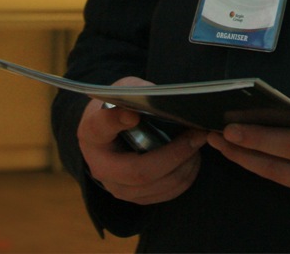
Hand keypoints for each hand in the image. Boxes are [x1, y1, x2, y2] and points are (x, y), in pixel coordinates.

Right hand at [76, 78, 205, 204]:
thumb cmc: (120, 108)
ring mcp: (116, 187)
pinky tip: (191, 159)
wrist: (112, 135)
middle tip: (197, 135)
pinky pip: (164, 194)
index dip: (115, 121)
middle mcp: (100, 165)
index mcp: (92, 131)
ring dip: (184, 166)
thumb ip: (138, 92)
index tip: (134, 114)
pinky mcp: (134, 197)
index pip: (100, 127)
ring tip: (197, 144)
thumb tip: (160, 101)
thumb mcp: (124, 91)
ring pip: (155, 186)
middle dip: (174, 154)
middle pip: (139, 171)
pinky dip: (184, 177)